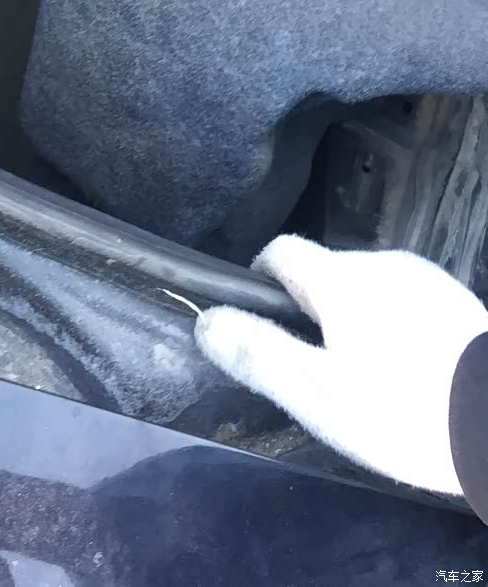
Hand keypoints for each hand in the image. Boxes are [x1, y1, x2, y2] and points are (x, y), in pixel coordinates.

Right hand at [195, 235, 487, 493]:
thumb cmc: (405, 411)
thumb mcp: (319, 394)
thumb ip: (259, 353)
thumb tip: (206, 320)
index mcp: (340, 278)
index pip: (279, 251)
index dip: (258, 281)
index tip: (259, 325)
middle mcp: (380, 262)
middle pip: (322, 273)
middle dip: (308, 313)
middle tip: (313, 373)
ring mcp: (423, 277)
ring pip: (363, 289)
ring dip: (351, 321)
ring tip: (364, 382)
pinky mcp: (455, 299)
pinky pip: (402, 302)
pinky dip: (390, 328)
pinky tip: (406, 376)